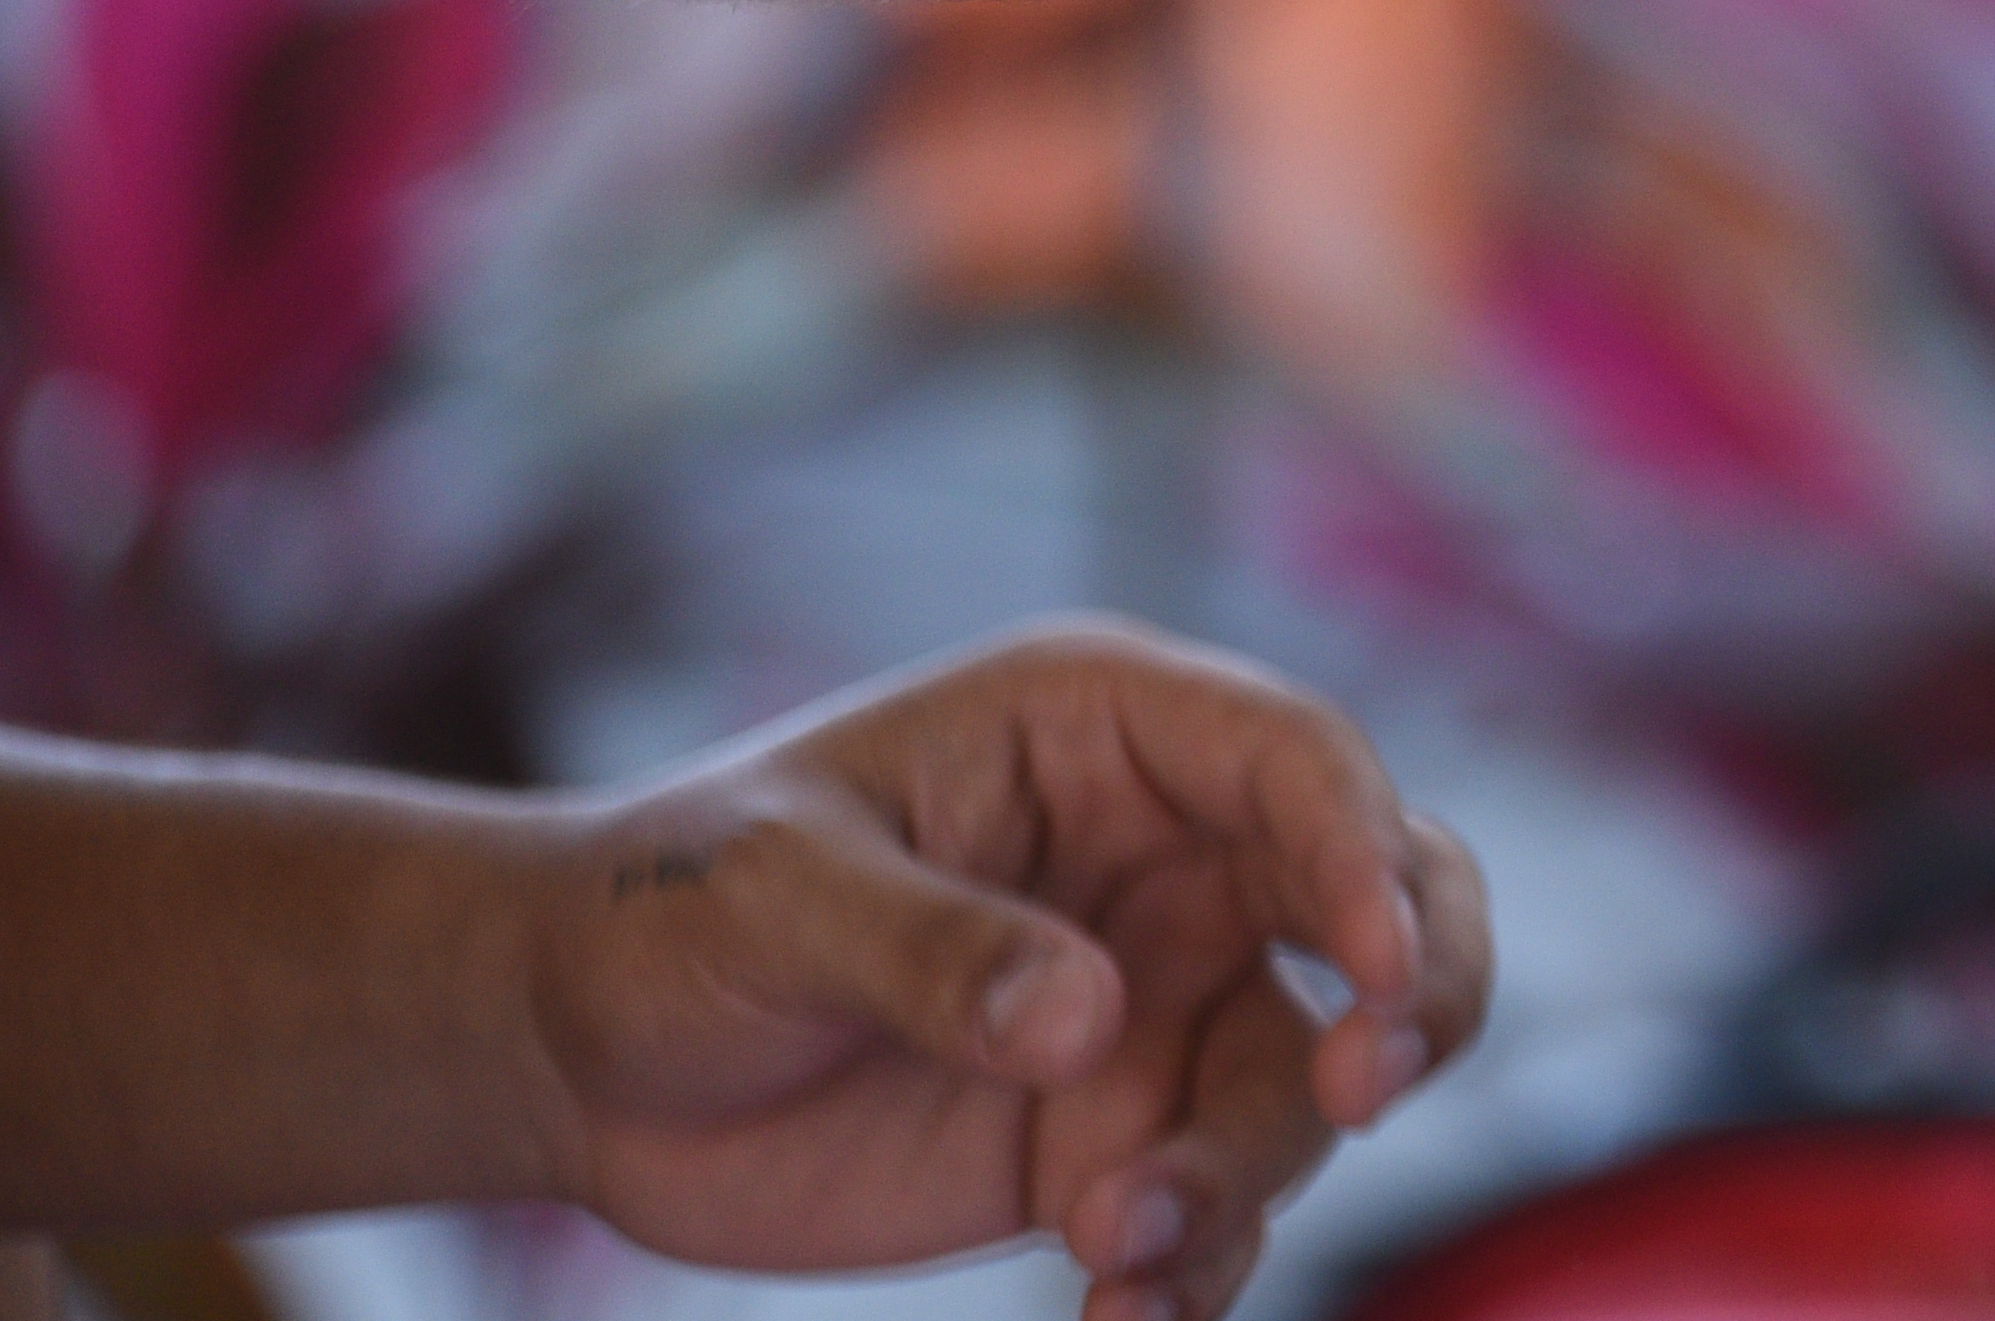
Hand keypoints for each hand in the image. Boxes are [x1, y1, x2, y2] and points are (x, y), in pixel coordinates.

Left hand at [514, 620, 1490, 1320]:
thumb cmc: (663, 911)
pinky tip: (1121, 1315)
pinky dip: (1201, 1267)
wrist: (570, 1055)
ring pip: (1307, 1080)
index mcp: (1105, 733)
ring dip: (1248, 1174)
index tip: (1371, 976)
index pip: (1298, 765)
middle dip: (1421, 991)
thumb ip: (928, 948)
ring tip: (1111, 1246)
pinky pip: (1220, 1203)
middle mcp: (1170, 859)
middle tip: (1367, 1090)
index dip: (1364, 855)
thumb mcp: (769, 896)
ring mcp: (1158, 1003)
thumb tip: (1088, 1024)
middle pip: (1389, 898)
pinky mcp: (1116, 1136)